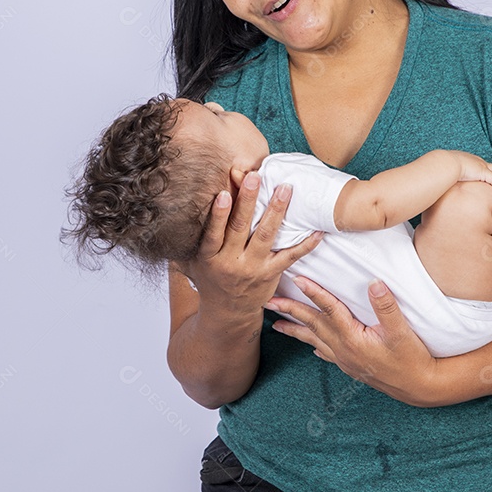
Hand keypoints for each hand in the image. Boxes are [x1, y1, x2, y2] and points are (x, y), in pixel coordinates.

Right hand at [183, 172, 323, 316]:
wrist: (227, 314)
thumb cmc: (210, 280)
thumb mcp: (193, 262)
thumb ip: (190, 239)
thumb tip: (175, 212)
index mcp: (210, 257)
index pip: (213, 233)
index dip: (218, 214)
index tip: (224, 194)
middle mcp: (231, 262)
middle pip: (240, 228)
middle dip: (248, 201)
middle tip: (255, 177)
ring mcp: (253, 268)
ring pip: (266, 236)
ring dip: (276, 211)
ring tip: (285, 189)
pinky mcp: (271, 274)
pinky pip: (290, 256)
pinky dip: (305, 244)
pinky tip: (316, 230)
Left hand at [264, 276, 442, 406]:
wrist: (420, 387)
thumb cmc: (412, 358)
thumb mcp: (401, 331)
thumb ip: (386, 306)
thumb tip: (373, 282)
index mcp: (353, 338)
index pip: (329, 310)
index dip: (314, 293)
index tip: (297, 279)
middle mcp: (344, 349)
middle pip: (312, 325)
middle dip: (289, 311)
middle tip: (268, 302)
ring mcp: (346, 359)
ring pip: (314, 340)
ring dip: (294, 330)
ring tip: (275, 324)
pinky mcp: (352, 366)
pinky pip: (327, 354)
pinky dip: (315, 347)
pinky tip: (312, 348)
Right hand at [450, 151, 491, 195]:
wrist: (446, 163)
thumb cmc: (444, 167)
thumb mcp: (449, 169)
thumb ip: (451, 174)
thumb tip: (446, 180)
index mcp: (470, 160)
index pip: (484, 165)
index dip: (489, 172)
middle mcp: (478, 161)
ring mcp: (482, 166)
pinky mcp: (483, 172)